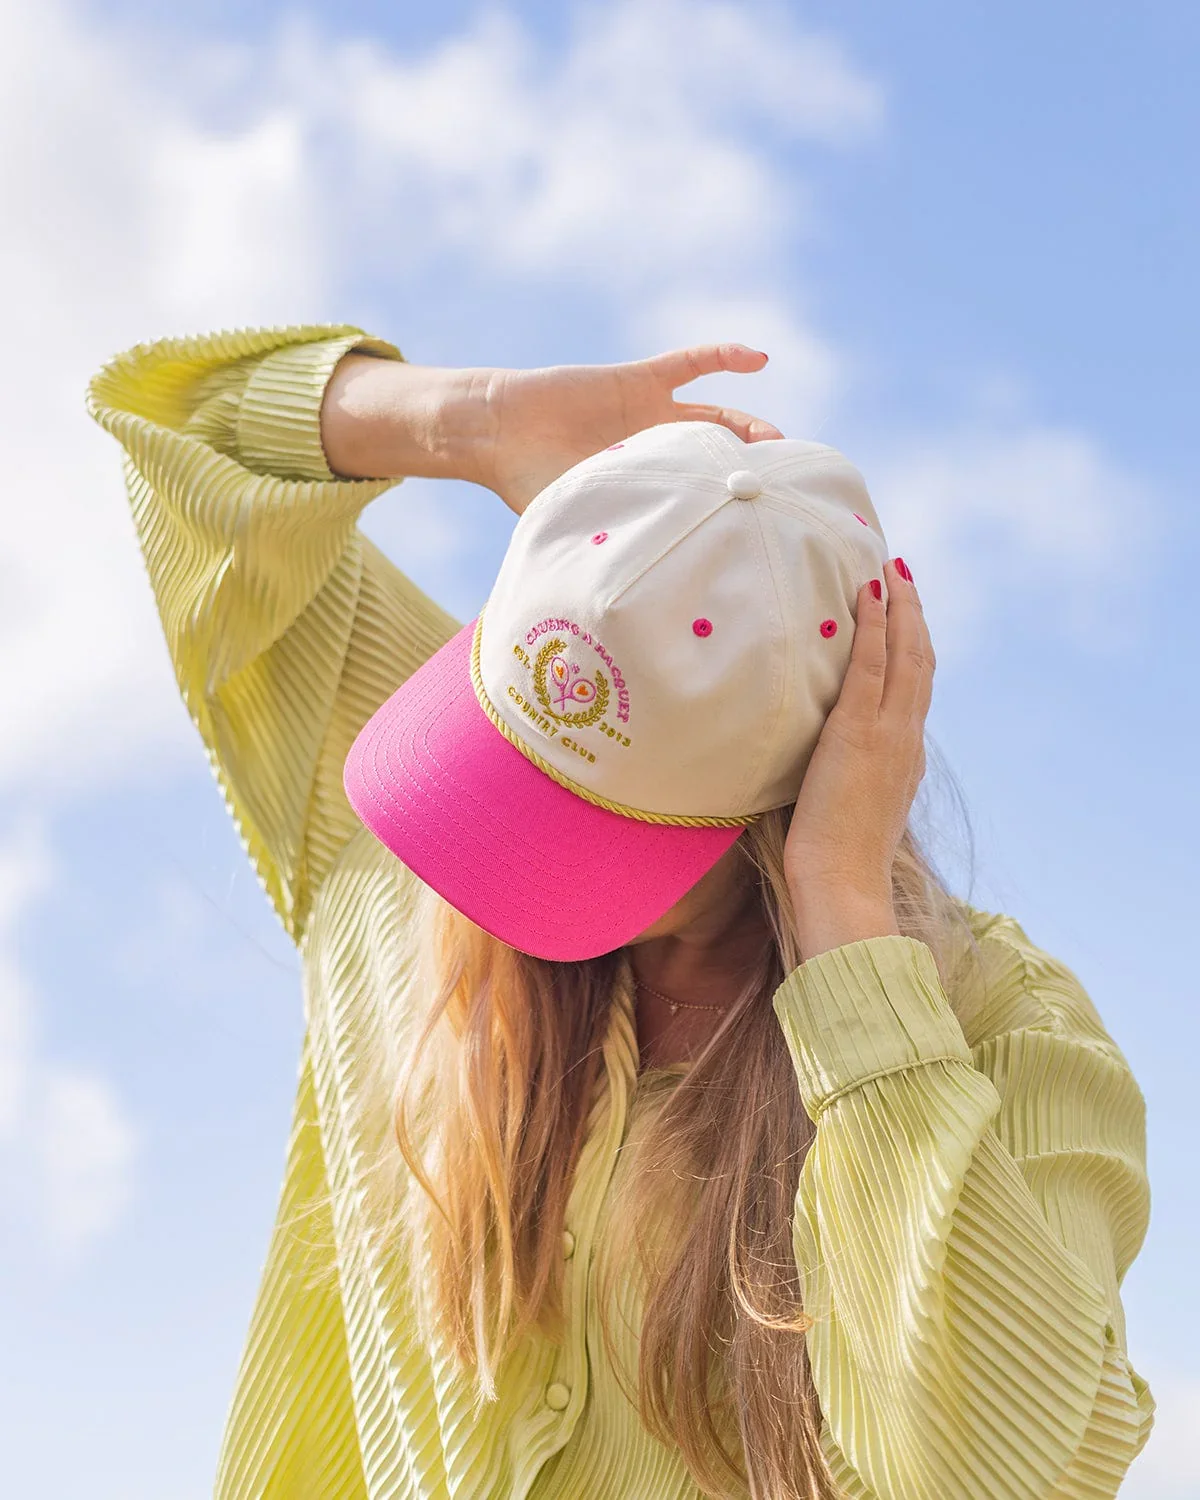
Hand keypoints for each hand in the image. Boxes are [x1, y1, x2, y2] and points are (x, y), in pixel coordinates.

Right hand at [470, 344, 783, 513]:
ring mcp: (651, 414)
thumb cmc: (526, 484)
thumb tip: (641, 595)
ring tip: (778, 441)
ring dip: (748, 428)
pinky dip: (723, 356)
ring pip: (715, 417)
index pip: (696, 500)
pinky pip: (690, 364)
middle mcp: (654, 451)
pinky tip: (758, 358)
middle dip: (749, 475)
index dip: (727, 512)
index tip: (760, 529)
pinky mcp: (640, 380)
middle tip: (780, 491)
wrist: (497, 432)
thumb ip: (613, 540)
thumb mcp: (576, 519)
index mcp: (644, 487)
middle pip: (717, 462)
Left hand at [784, 558, 934, 952]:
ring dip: (900, 608)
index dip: (914, 651)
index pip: (915, 692)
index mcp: (905, 759)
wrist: (843, 885)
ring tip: (892, 569)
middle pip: (920, 664)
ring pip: (905, 656)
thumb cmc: (836, 864)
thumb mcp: (849, 812)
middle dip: (915, 617)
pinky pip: (873, 666)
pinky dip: (875, 626)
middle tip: (906, 576)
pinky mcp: (859, 733)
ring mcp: (888, 734)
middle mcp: (906, 740)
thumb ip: (847, 782)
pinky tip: (869, 595)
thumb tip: (823, 769)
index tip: (907, 618)